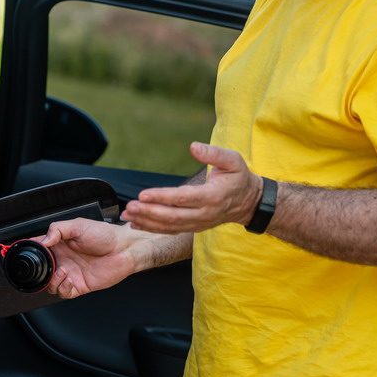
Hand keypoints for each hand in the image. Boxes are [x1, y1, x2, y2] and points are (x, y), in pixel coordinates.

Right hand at [39, 218, 137, 298]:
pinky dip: (62, 289)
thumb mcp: (79, 225)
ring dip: (52, 281)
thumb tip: (44, 240)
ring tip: (62, 272)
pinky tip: (68, 279)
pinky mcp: (80, 285)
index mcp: (60, 245)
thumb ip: (58, 229)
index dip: (32, 252)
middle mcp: (64, 260)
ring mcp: (71, 273)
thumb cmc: (105, 235)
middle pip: (42, 271)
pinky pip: (64, 293)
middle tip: (48, 266)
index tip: (30, 253)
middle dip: (41, 271)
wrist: (124, 248)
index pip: (39, 249)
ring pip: (51, 285)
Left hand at [122, 142, 262, 233]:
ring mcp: (198, 224)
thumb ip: (214, 153)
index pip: (183, 198)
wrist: (248, 202)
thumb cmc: (239, 177)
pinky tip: (135, 223)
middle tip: (129, 207)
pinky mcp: (193, 227)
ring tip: (127, 214)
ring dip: (147, 221)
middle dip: (149, 212)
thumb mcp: (233, 160)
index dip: (162, 197)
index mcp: (212, 196)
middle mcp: (204, 214)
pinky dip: (152, 228)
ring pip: (169, 226)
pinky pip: (170, 230)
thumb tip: (193, 146)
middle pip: (172, 216)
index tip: (143, 194)